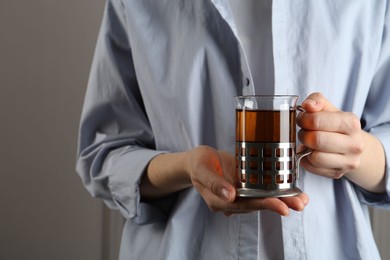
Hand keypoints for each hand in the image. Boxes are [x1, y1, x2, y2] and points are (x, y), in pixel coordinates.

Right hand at [186, 146, 308, 215]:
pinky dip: (279, 189)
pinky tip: (294, 189)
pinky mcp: (247, 185)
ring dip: (283, 199)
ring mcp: (241, 194)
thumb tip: (230, 195)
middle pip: (258, 204)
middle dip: (280, 204)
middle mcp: (233, 201)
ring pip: (264, 198)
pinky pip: (263, 189)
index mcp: (220, 201)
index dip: (264, 205)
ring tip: (302, 199)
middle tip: (300, 203)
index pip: (244, 204)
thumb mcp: (201, 169)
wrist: (198, 161)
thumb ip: (214, 183)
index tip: (281, 206)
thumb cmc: (198, 164)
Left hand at [297, 92, 363, 178]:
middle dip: (304, 134)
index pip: (316, 121)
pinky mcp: (338, 173)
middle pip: (315, 140)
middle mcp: (354, 144)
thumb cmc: (335, 125)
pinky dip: (306, 160)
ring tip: (309, 143)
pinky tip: (311, 153)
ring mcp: (348, 161)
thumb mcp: (328, 108)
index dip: (303, 119)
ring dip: (306, 148)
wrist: (352, 145)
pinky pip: (311, 168)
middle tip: (304, 132)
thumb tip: (308, 105)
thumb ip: (316, 100)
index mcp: (351, 123)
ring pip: (314, 157)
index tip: (302, 119)